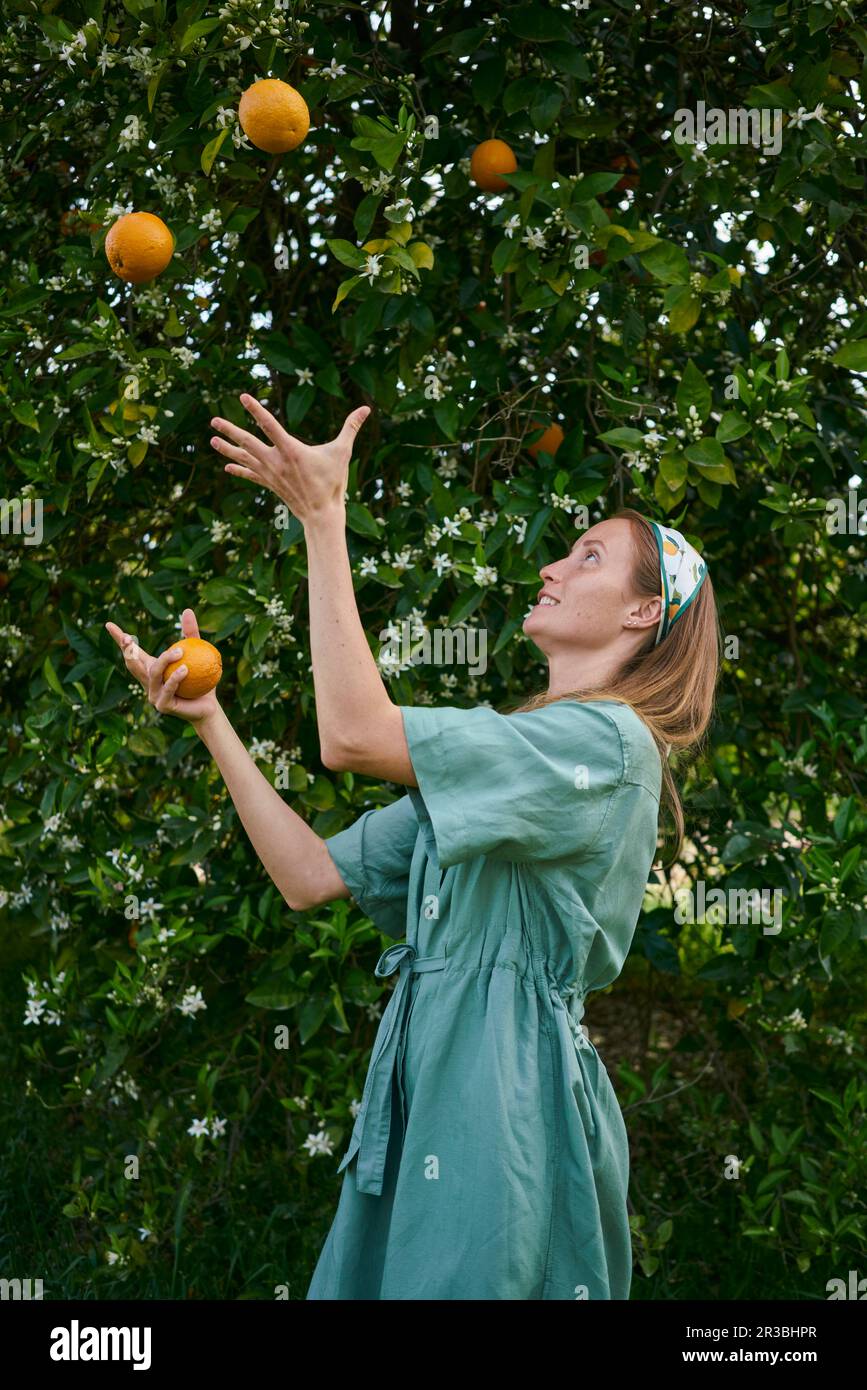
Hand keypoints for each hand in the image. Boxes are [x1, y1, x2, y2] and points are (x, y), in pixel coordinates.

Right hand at [105, 607, 220, 725]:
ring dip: (165, 661)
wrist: (208, 707)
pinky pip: (168, 689)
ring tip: (181, 652)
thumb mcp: (197, 652)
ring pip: (152, 674)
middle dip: (127, 650)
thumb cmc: (201, 679)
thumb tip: (187, 610)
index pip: (133, 652)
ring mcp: (153, 695)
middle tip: (128, 638)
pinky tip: (185, 670)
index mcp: (150, 669)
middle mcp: (147, 682)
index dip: (119, 640)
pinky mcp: (163, 705)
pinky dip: (175, 678)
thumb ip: (190, 633)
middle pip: (132, 663)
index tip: (108, 625)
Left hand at [208, 391, 370, 524]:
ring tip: (212, 440)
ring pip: (244, 459)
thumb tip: (366, 408)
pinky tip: (227, 467)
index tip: (242, 397)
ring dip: (227, 449)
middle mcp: (275, 461)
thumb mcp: (342, 452)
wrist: (321, 514)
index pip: (269, 425)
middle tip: (213, 419)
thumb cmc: (333, 482)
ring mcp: (270, 474)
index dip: (255, 409)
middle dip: (230, 430)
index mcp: (290, 450)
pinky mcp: (270, 484)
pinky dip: (239, 470)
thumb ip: (351, 427)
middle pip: (247, 442)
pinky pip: (251, 475)